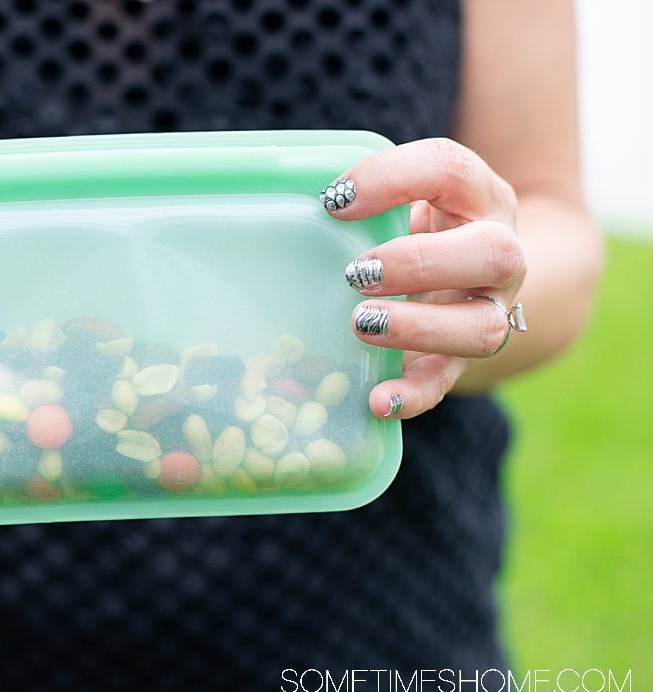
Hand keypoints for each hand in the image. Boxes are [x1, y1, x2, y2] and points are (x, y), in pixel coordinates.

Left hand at [321, 138, 526, 418]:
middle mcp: (499, 254)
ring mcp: (487, 311)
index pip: (452, 169)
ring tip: (361, 323)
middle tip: (357, 272)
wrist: (469, 276)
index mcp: (478, 196)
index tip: (334, 201)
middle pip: (494, 254)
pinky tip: (377, 400)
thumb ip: (370, 194)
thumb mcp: (404, 197)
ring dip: (418, 328)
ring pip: (482, 328)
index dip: (394, 178)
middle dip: (420, 264)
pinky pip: (447, 383)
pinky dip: (413, 395)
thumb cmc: (417, 226)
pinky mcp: (461, 360)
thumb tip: (312, 201)